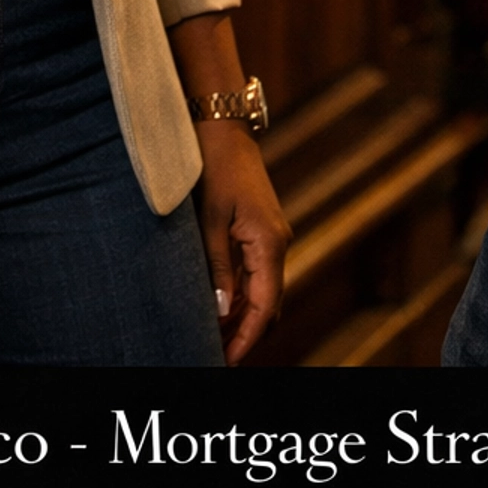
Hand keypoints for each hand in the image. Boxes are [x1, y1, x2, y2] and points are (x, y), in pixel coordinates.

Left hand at [195, 124, 290, 365]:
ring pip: (263, 290)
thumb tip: (222, 311)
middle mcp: (277, 242)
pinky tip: (221, 306)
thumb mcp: (210, 219)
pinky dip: (242, 294)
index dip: (247, 338)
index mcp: (269, 243)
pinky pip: (257, 272)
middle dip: (246, 333)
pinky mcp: (261, 229)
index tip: (228, 361)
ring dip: (243, 315)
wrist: (222, 125)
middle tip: (217, 356)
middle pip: (268, 303)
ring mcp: (271, 235)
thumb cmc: (213, 167)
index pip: (264, 306)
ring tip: (214, 338)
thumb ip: (217, 267)